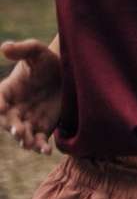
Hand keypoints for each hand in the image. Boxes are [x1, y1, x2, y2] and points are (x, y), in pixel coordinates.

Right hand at [0, 40, 62, 154]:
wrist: (68, 74)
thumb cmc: (49, 61)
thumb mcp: (36, 51)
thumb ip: (22, 49)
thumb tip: (4, 47)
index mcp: (8, 90)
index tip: (1, 108)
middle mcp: (15, 107)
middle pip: (7, 121)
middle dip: (11, 126)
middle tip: (18, 129)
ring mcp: (28, 119)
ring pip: (21, 134)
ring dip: (24, 139)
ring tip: (30, 143)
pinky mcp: (43, 128)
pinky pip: (39, 140)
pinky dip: (40, 147)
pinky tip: (46, 151)